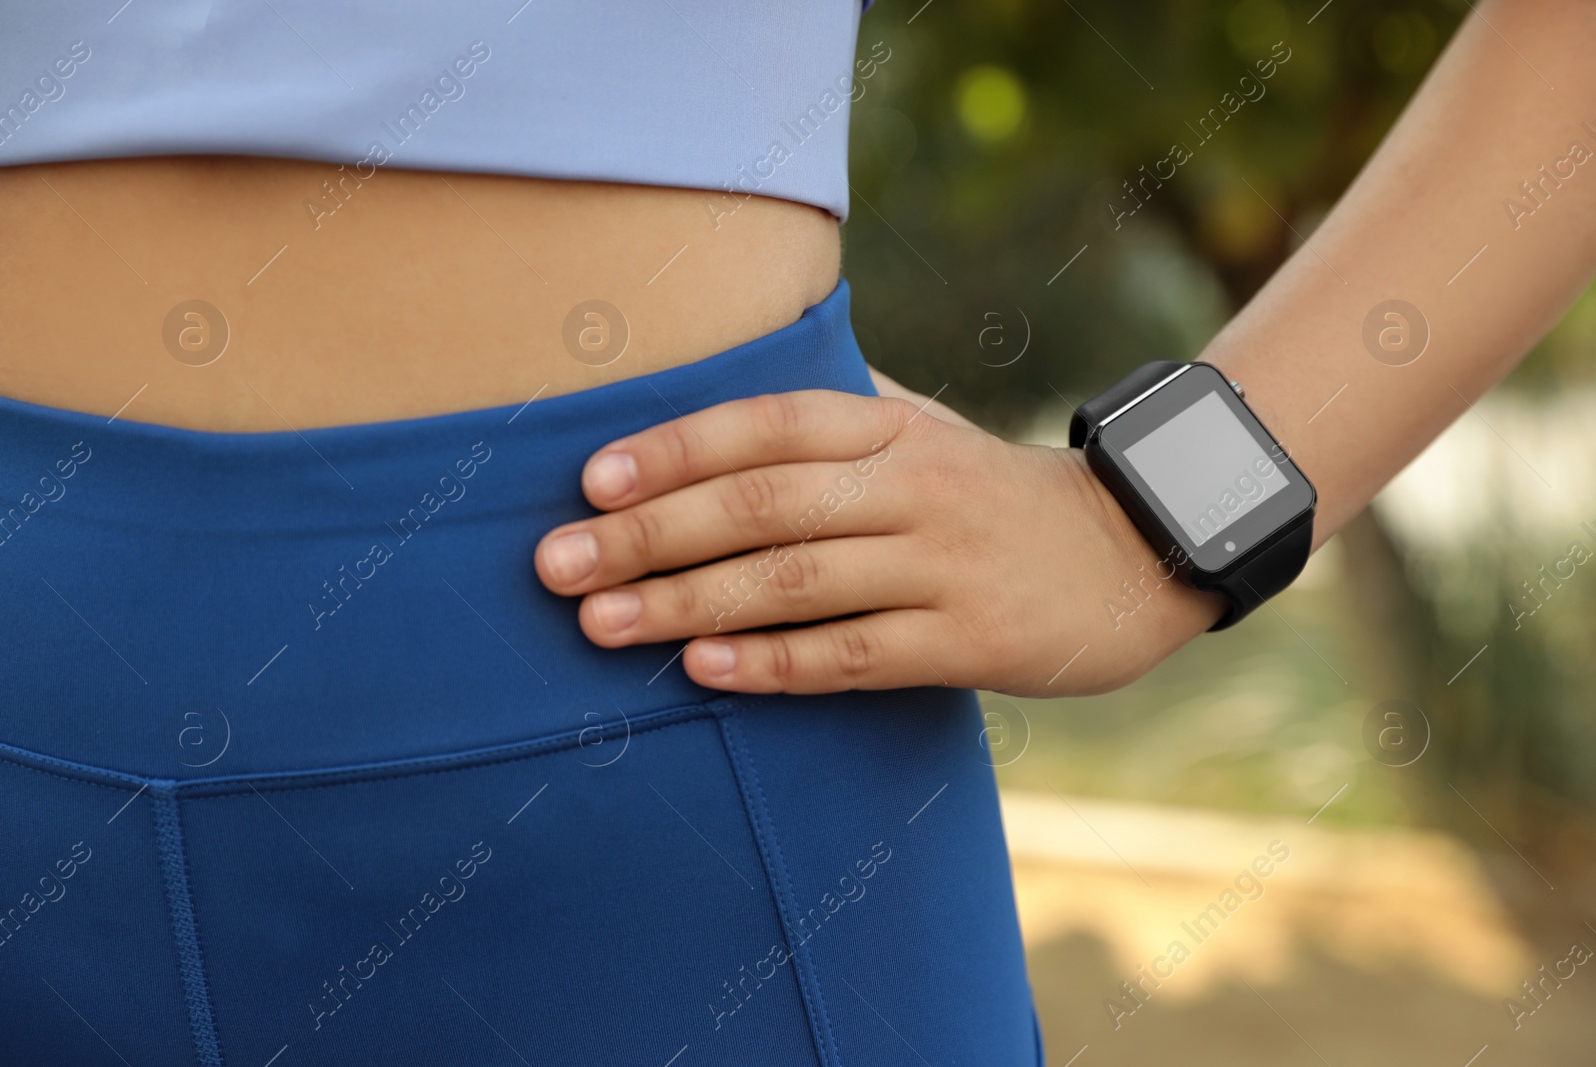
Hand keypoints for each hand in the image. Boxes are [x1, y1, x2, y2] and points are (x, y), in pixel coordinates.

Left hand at [533, 390, 1225, 695]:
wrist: (1133, 553)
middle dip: (651, 534)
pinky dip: (776, 664)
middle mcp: (913, 486)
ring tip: (600, 626)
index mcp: (891, 428)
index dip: (676, 448)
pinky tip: (704, 672)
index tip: (589, 481)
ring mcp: (945, 564)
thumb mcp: (925, 429)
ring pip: (798, 582)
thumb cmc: (993, 494)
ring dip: (689, 603)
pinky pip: (857, 656)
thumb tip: (734, 367)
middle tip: (556, 564)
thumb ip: (839, 404)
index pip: (767, 424)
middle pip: (764, 504)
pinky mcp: (973, 640)